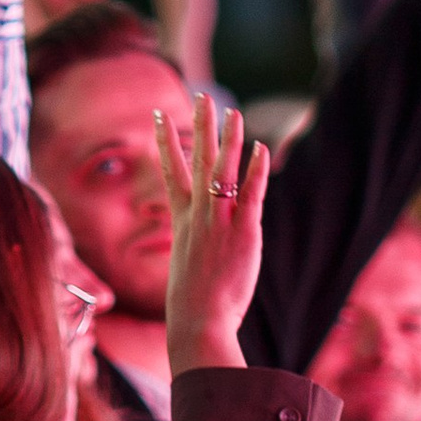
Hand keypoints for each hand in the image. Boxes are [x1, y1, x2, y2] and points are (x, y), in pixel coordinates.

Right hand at [156, 91, 269, 374]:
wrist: (197, 323)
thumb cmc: (192, 309)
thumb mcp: (188, 271)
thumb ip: (198, 250)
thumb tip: (204, 251)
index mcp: (181, 223)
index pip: (171, 173)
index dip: (165, 143)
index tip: (159, 117)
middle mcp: (198, 216)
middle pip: (196, 161)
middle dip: (198, 127)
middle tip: (199, 96)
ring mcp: (220, 222)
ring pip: (222, 170)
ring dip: (228, 138)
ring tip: (231, 111)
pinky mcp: (244, 232)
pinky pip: (251, 194)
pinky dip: (256, 171)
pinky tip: (261, 148)